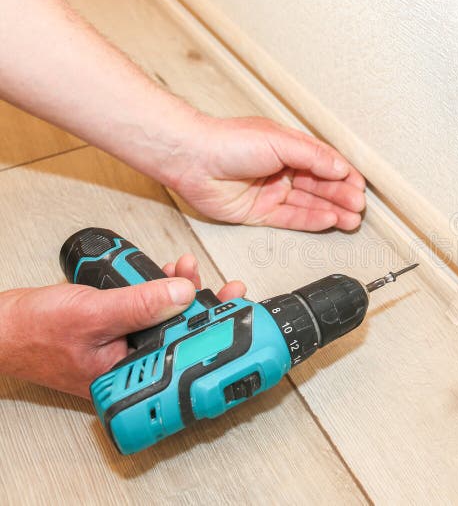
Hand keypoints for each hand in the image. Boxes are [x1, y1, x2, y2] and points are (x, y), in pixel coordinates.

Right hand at [0, 254, 242, 398]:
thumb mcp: (93, 313)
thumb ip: (140, 305)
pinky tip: (166, 276)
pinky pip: (148, 312)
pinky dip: (158, 292)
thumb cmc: (32, 331)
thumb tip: (183, 294)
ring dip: (181, 292)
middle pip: (182, 336)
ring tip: (187, 270)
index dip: (214, 332)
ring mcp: (124, 349)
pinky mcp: (118, 332)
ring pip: (167, 321)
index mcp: (127, 377)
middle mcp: (130, 366)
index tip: (236, 309)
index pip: (185, 356)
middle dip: (203, 305)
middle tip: (223, 287)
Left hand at [168, 116, 365, 230]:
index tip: (359, 185)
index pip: (324, 163)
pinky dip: (312, 219)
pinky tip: (329, 219)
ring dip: (332, 210)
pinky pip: (291, 218)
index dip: (344, 174)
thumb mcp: (280, 141)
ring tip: (351, 218)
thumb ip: (313, 156)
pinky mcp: (259, 212)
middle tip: (359, 205)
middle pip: (320, 185)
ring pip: (309, 204)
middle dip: (342, 195)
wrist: (192, 159)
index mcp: (288, 147)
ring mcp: (270, 191)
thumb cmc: (227, 141)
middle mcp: (281, 169)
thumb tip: (339, 167)